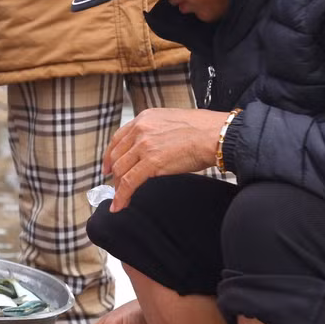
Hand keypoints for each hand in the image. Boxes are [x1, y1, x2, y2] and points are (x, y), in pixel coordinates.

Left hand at [102, 107, 230, 211]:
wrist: (216, 135)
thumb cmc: (204, 129)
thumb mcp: (172, 121)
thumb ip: (157, 131)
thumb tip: (152, 147)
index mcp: (145, 118)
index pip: (118, 138)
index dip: (110, 155)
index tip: (108, 165)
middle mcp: (140, 129)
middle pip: (117, 156)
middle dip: (114, 173)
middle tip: (114, 185)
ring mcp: (144, 145)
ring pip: (120, 170)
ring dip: (118, 187)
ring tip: (120, 198)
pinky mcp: (151, 162)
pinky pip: (129, 182)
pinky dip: (122, 196)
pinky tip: (120, 205)